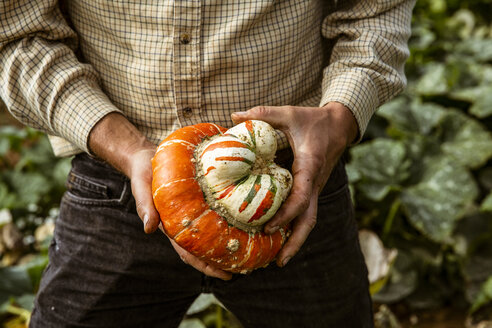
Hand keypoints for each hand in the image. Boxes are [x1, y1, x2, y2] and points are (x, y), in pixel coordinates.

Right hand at [89, 113, 231, 279]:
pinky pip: (212, 215)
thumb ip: (145, 206)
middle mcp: (182, 223)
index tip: (225, 275)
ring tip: (248, 251)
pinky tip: (241, 222)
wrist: (145, 158)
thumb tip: (149, 229)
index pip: (189, 253)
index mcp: (170, 226)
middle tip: (245, 268)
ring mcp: (190, 213)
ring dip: (225, 245)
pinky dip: (225, 222)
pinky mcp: (196, 201)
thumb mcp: (142, 187)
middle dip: (221, 262)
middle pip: (204, 249)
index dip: (206, 266)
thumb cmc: (143, 174)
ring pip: (209, 234)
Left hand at [231, 102, 357, 266]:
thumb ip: (263, 113)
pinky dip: (294, 227)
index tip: (268, 228)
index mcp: (310, 166)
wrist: (339, 125)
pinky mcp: (312, 189)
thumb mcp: (289, 113)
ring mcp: (314, 188)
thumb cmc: (313, 120)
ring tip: (278, 259)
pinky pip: (304, 212)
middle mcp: (314, 183)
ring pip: (308, 220)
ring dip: (295, 240)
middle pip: (309, 219)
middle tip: (278, 261)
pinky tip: (279, 237)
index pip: (301, 197)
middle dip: (295, 242)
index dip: (286, 215)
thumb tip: (234, 116)